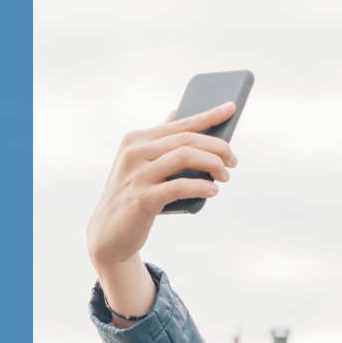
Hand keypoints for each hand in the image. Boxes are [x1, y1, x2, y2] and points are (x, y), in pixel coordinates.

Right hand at [84, 101, 237, 322]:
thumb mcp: (140, 165)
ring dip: (213, 164)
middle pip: (187, 139)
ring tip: (225, 176)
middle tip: (233, 160)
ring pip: (185, 157)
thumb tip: (180, 114)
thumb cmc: (132, 196)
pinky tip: (212, 191)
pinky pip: (180, 186)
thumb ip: (159, 142)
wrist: (108, 234)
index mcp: (136, 140)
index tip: (231, 108)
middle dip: (217, 147)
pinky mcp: (142, 199)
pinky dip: (201, 186)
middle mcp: (134, 153)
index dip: (208, 115)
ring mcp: (137, 175)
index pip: (180, 123)